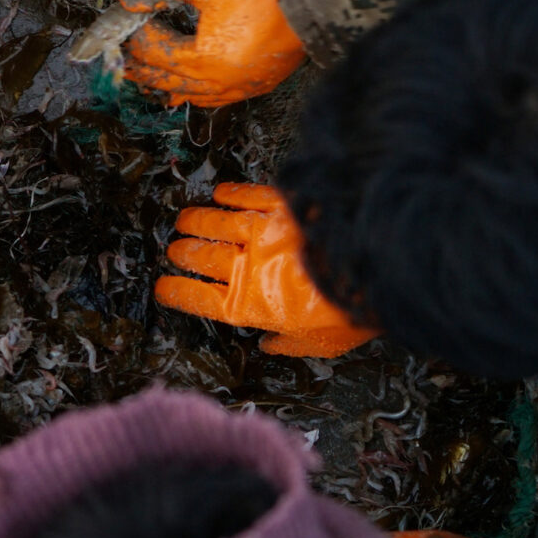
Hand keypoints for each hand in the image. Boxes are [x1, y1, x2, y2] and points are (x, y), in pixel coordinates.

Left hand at [120, 0, 304, 106]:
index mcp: (204, 60)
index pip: (155, 52)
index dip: (135, 36)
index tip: (122, 23)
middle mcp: (223, 82)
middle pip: (170, 80)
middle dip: (143, 69)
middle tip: (122, 61)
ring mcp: (245, 85)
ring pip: (195, 95)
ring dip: (168, 86)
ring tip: (148, 80)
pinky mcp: (263, 80)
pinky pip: (221, 96)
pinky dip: (199, 91)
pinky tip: (193, 87)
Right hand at [158, 182, 377, 356]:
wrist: (374, 272)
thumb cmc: (348, 315)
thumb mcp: (317, 344)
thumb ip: (288, 344)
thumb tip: (272, 344)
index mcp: (248, 306)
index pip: (197, 298)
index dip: (176, 292)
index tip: (163, 288)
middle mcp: (245, 268)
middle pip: (201, 256)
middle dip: (183, 253)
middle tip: (176, 248)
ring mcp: (260, 234)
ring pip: (215, 223)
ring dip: (196, 221)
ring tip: (184, 219)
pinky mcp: (279, 207)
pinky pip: (245, 196)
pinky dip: (230, 193)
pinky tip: (220, 192)